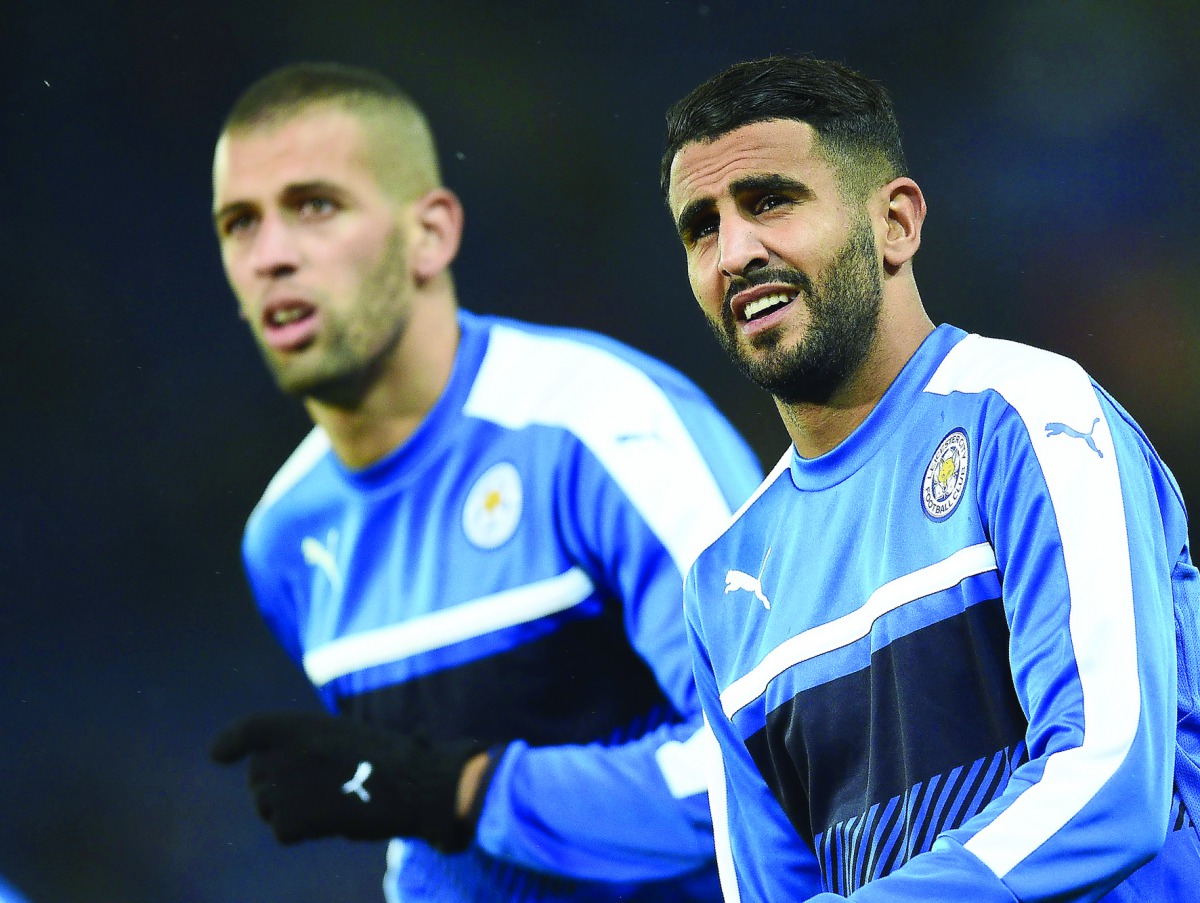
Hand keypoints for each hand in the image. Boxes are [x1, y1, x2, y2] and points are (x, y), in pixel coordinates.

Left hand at [210, 712, 483, 849]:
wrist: (416, 785)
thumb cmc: (395, 760)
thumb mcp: (350, 736)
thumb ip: (312, 747)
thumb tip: (278, 773)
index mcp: (304, 724)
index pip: (251, 729)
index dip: (231, 741)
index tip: (218, 755)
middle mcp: (288, 751)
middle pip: (258, 777)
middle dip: (274, 788)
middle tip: (311, 793)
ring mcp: (288, 784)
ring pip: (267, 807)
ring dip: (288, 812)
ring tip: (327, 806)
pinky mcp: (295, 817)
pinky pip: (282, 831)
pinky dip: (300, 832)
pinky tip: (329, 822)